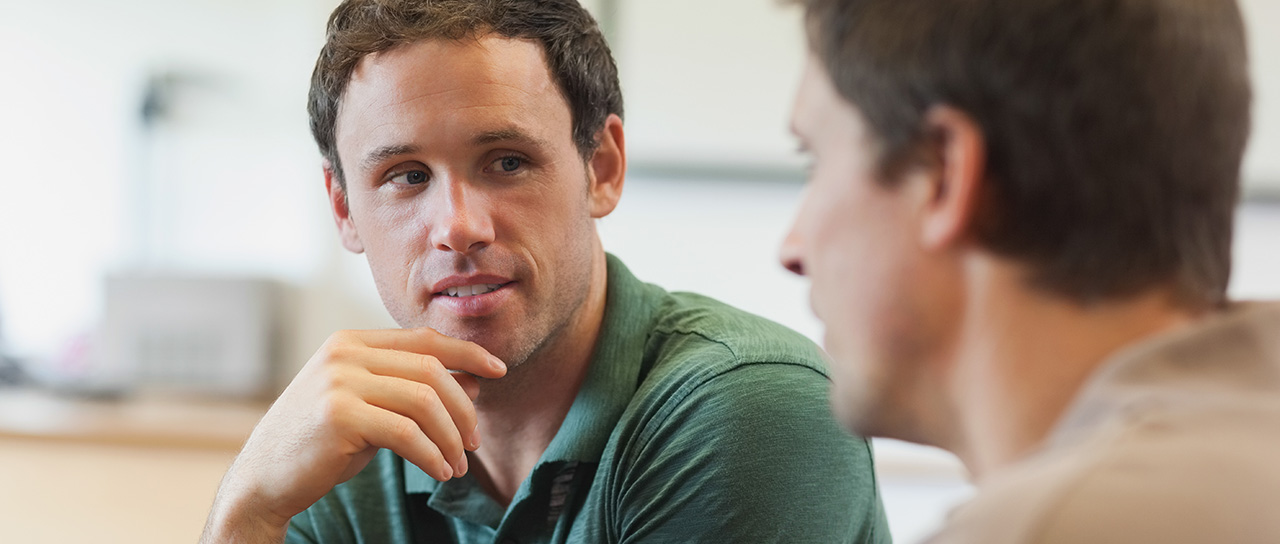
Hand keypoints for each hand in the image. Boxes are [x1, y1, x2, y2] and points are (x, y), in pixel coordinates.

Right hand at [201, 327, 507, 541]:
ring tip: (458, 464)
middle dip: (463, 407)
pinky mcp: (339, 415)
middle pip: (431, 370)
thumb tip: (476, 380)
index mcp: (351, 341)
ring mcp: (339, 381)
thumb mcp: (372, 407)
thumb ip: (415, 389)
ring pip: (424, 401)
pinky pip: (407, 433)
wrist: (264, 479)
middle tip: (474, 441)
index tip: (499, 370)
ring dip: (451, 436)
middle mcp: (344, 353)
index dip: (467, 352)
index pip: (424, 339)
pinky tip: (440, 471)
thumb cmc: (322, 444)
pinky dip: (432, 454)